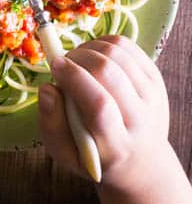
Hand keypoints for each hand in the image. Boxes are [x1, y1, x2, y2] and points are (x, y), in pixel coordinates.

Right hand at [38, 35, 191, 203]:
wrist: (142, 161)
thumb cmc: (96, 155)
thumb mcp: (66, 153)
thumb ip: (51, 124)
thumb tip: (48, 89)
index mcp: (116, 145)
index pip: (99, 105)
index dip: (75, 78)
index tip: (56, 65)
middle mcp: (140, 120)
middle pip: (109, 72)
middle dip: (78, 57)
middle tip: (64, 64)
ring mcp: (152, 96)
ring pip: (117, 53)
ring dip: (89, 48)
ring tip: (78, 61)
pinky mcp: (157, 78)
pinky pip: (126, 46)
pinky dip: (104, 43)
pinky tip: (94, 56)